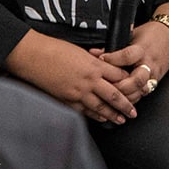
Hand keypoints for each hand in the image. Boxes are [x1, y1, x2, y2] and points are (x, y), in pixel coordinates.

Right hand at [6, 31, 137, 125]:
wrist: (34, 57)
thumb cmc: (55, 49)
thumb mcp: (81, 51)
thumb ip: (94, 62)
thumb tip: (104, 67)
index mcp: (95, 65)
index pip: (119, 75)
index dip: (128, 81)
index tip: (133, 86)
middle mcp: (90, 81)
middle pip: (115, 95)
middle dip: (126, 105)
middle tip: (134, 112)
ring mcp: (79, 93)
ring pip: (101, 107)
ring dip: (113, 115)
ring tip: (122, 119)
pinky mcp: (68, 100)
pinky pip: (85, 111)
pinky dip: (95, 116)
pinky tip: (101, 119)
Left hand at [98, 20, 168, 105]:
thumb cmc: (152, 34)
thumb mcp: (132, 35)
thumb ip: (114, 46)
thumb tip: (94, 53)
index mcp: (143, 50)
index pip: (127, 56)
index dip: (113, 59)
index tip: (101, 59)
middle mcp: (149, 65)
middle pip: (136, 81)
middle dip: (120, 86)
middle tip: (106, 86)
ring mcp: (153, 76)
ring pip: (140, 92)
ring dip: (125, 96)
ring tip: (112, 97)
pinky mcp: (155, 83)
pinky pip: (143, 95)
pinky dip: (132, 99)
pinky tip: (122, 100)